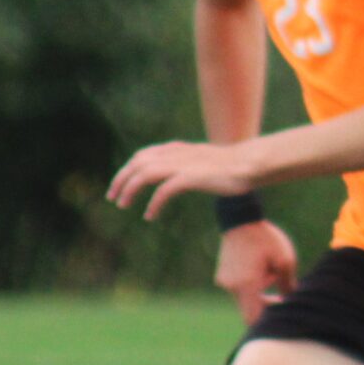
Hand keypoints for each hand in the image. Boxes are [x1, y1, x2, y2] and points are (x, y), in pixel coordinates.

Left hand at [108, 140, 257, 220]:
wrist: (250, 164)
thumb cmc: (231, 167)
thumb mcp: (204, 162)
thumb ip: (188, 165)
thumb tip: (181, 177)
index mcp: (177, 149)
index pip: (143, 155)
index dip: (128, 169)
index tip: (119, 185)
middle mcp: (176, 154)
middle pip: (138, 162)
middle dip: (122, 179)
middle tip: (113, 198)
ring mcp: (183, 164)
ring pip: (145, 173)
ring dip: (130, 189)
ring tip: (123, 205)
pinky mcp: (192, 177)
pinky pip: (165, 190)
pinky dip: (154, 202)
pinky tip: (150, 215)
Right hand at [215, 220, 298, 324]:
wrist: (240, 220)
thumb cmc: (265, 239)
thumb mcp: (284, 260)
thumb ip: (288, 284)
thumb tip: (291, 301)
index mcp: (247, 285)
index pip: (254, 318)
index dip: (267, 321)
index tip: (281, 311)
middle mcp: (232, 287)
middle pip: (249, 311)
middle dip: (266, 306)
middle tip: (282, 296)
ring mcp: (225, 282)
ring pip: (245, 300)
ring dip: (258, 294)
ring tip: (272, 274)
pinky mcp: (223, 276)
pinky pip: (238, 290)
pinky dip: (250, 287)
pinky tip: (260, 270)